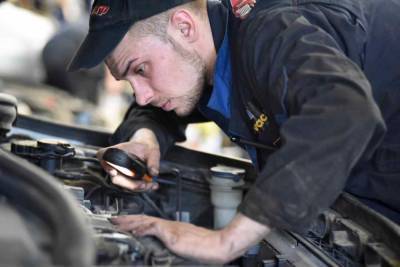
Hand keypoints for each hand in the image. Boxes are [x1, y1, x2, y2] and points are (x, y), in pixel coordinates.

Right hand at [97, 128, 159, 190]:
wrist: (146, 149)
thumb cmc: (145, 147)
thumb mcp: (152, 151)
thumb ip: (153, 161)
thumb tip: (153, 173)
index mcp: (116, 151)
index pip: (103, 156)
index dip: (106, 165)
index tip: (114, 172)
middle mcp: (114, 163)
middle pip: (116, 178)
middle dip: (131, 185)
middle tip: (145, 184)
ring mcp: (118, 172)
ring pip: (123, 185)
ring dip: (138, 188)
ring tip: (152, 185)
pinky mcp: (124, 179)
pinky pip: (130, 186)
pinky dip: (141, 188)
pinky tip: (152, 185)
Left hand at [110, 213, 270, 263]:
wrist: (216, 245)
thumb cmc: (204, 246)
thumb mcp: (185, 243)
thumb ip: (173, 241)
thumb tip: (163, 244)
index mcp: (171, 228)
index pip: (149, 222)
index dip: (135, 221)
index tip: (124, 221)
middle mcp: (169, 225)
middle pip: (144, 219)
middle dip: (127, 219)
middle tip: (114, 218)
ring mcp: (171, 229)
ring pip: (146, 221)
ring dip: (131, 222)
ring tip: (118, 222)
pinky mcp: (173, 234)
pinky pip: (155, 228)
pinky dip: (143, 228)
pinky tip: (135, 230)